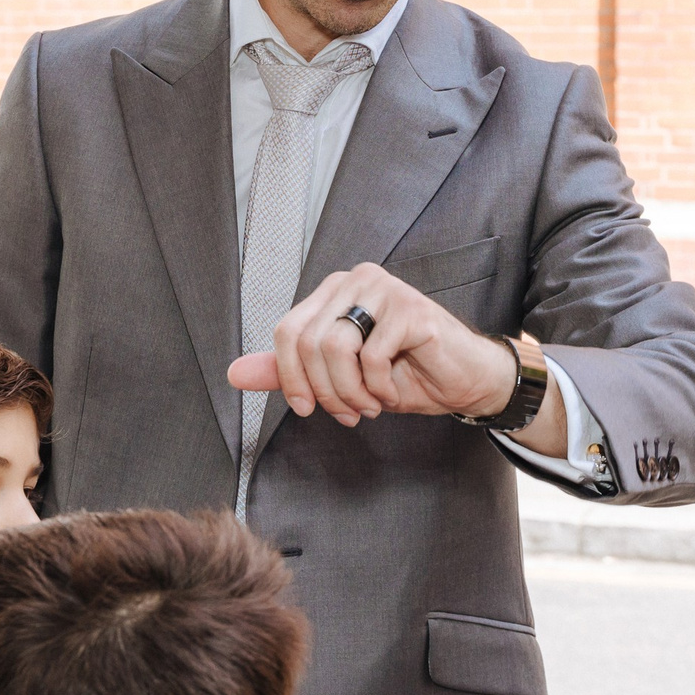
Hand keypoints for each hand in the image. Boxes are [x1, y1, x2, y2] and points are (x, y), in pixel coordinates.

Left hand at [227, 264, 515, 425]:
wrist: (461, 381)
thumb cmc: (402, 374)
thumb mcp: (335, 377)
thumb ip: (289, 371)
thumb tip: (233, 374)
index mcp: (333, 290)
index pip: (287, 331)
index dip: (290, 378)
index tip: (307, 408)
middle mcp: (356, 281)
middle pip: (308, 341)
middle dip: (323, 390)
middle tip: (346, 413)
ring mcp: (385, 290)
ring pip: (336, 347)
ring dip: (348, 392)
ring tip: (367, 406)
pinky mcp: (412, 309)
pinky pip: (372, 356)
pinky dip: (377, 388)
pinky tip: (389, 394)